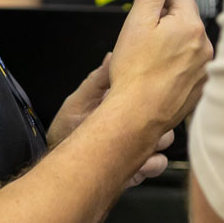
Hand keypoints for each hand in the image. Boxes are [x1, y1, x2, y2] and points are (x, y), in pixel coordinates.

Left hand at [48, 52, 177, 184]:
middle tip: (137, 119)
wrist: (58, 157)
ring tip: (134, 139)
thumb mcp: (79, 100)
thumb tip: (111, 55)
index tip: (143, 92)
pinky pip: (158, 163)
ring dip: (155, 139)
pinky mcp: (138, 166)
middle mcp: (135, 123)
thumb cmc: (66, 127)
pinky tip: (137, 160)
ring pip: (165, 139)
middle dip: (157, 116)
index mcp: (125, 104)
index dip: (153, 90)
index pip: (151, 93)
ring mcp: (139, 145)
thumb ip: (97, 80)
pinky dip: (152, 162)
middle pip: (164, 115)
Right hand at [103, 0, 211, 139]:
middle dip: (164, 23)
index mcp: (191, 26)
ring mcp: (205, 71)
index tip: (143, 14)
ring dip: (170, 46)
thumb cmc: (134, 71)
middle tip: (141, 40)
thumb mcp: (137, 21)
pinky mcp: (201, 89)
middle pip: (184, 20)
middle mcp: (205, 47)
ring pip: (187, 45)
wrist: (137, 115)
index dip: (158, 0)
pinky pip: (189, 68)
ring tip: (148, 61)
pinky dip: (175, 67)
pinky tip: (157, 77)